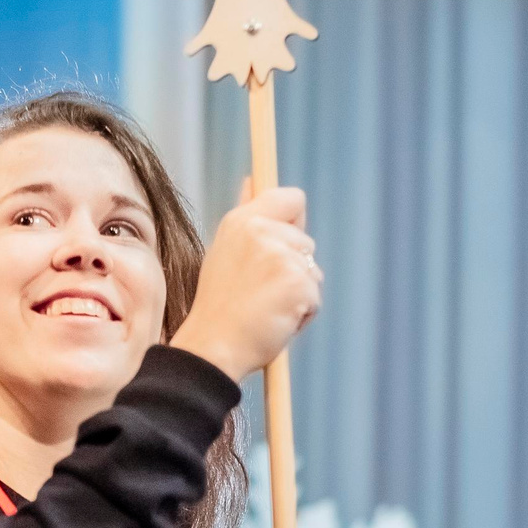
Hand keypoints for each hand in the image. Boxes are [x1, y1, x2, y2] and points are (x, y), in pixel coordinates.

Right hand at [169, 184, 320, 379]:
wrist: (213, 347)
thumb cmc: (219, 306)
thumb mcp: (225, 251)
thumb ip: (246, 214)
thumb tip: (252, 180)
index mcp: (242, 221)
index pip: (292, 198)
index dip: (295, 220)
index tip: (285, 240)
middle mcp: (262, 232)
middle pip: (306, 242)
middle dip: (293, 268)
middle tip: (259, 292)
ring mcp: (283, 257)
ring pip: (312, 272)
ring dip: (298, 293)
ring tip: (265, 308)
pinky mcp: (299, 284)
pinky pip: (315, 298)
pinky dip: (301, 315)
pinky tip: (275, 322)